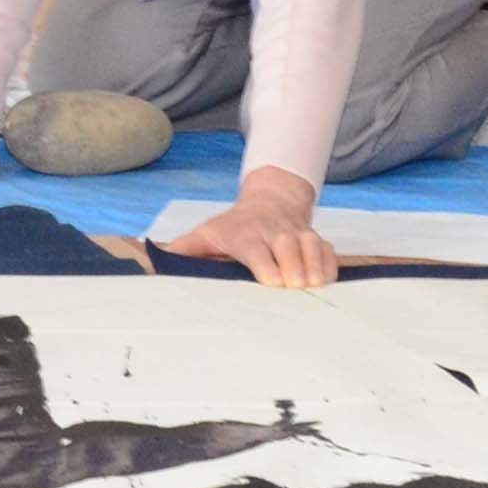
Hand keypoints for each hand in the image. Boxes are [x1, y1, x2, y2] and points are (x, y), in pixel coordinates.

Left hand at [198, 166, 337, 288]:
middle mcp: (274, 231)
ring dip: (315, 264)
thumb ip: (185, 250)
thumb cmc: (234, 227)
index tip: (272, 281)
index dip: (265, 262)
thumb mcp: (207, 234)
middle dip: (294, 264)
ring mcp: (297, 233)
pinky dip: (330, 263)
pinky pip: (327, 248)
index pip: (257, 246)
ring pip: (311, 244)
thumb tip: (156, 260)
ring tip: (316, 286)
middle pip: (288, 244)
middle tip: (297, 287)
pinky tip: (328, 281)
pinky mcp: (314, 237)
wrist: (270, 199)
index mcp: (246, 233)